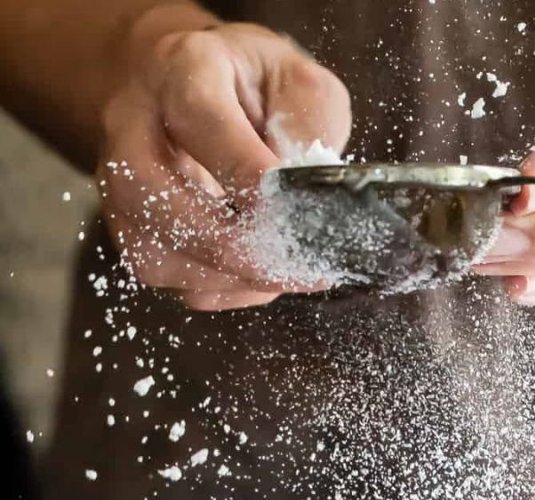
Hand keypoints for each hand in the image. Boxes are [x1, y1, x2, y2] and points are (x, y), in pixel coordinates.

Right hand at [99, 13, 350, 310]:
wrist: (187, 86)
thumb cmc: (250, 86)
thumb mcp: (296, 81)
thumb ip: (308, 129)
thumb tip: (311, 193)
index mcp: (181, 71)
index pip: (201, 122)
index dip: (249, 176)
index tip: (296, 214)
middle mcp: (133, 127)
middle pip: (154, 198)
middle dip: (231, 246)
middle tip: (293, 267)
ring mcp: (121, 184)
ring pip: (155, 254)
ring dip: (228, 278)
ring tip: (284, 272)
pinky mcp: (129, 230)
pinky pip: (166, 278)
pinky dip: (220, 290)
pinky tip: (257, 276)